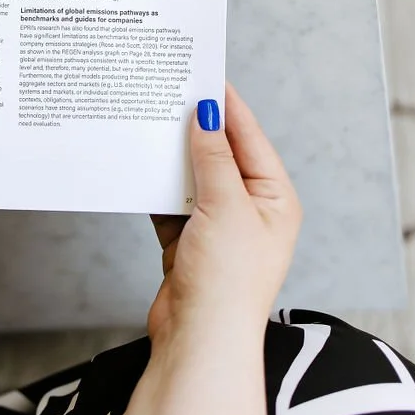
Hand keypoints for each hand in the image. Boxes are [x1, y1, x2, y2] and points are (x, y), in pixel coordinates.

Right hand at [148, 84, 301, 344]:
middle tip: (170, 92)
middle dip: (195, 129)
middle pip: (220, 156)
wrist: (199, 339)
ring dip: (172, 158)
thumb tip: (206, 114)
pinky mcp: (187, 243)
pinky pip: (169, 203)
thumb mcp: (226, 206)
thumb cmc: (227, 281)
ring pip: (191, 179)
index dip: (227, 107)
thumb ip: (214, 157)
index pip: (250, 139)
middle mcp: (250, 211)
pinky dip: (155, 188)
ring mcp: (217, 228)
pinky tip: (138, 168)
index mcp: (275, 200)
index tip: (204, 75)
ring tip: (149, 123)